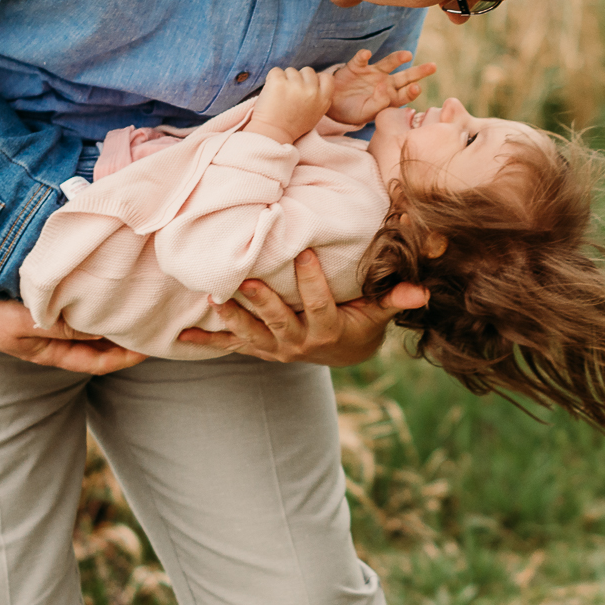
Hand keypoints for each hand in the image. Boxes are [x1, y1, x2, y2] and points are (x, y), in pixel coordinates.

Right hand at [0, 286, 147, 374]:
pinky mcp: (43, 302)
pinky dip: (93, 296)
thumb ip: (64, 327)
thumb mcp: (29, 324)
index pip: (100, 361)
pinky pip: (76, 304)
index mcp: (53, 351)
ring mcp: (48, 321)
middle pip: (100, 342)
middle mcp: (55, 339)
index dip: (128, 356)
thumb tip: (104, 329)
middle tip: (156, 316)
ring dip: (112, 313)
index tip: (154, 344)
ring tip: (137, 297)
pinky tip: (104, 279)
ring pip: (90, 323)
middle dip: (126, 333)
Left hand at [174, 249, 430, 365]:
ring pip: (250, 333)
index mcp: (329, 330)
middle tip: (245, 280)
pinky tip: (182, 335)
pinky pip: (230, 345)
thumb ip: (394, 299)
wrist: (340, 352)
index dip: (313, 282)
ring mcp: (275, 348)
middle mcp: (299, 342)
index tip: (307, 253)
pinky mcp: (257, 348)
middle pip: (279, 321)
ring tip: (214, 298)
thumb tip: (422, 291)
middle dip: (262, 301)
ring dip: (231, 317)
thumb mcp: (377, 312)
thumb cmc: (359, 321)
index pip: (320, 305)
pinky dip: (207, 339)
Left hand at [246, 66, 334, 143]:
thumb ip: (318, 97)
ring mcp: (295, 85)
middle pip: (307, 71)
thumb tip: (316, 78)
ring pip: (291, 71)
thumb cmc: (292, 126)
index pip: (326, 77)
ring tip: (279, 96)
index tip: (306, 87)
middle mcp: (312, 91)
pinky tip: (271, 92)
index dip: (316, 79)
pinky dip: (271, 79)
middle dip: (298, 78)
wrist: (272, 135)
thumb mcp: (315, 114)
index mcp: (323, 99)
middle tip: (290, 93)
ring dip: (284, 79)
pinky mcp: (279, 82)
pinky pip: (275, 71)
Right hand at [325, 49, 435, 125]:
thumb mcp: (365, 113)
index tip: (417, 87)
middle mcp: (385, 83)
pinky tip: (366, 54)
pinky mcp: (357, 66)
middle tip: (433, 67)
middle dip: (419, 72)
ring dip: (397, 58)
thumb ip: (377, 104)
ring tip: (407, 56)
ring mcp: (372, 73)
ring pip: (388, 63)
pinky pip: (361, 59)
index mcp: (390, 98)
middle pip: (405, 76)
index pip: (406, 94)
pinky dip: (363, 56)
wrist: (332, 105)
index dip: (412, 91)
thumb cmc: (352, 112)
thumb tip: (385, 89)